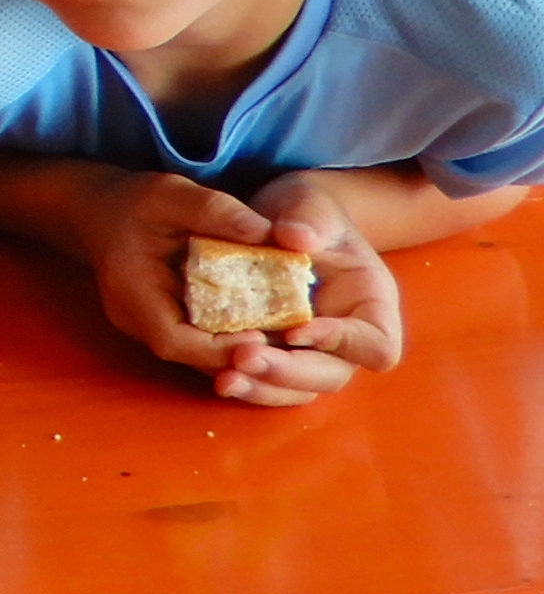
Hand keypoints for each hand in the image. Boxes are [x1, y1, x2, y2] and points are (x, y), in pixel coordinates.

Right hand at [78, 170, 389, 404]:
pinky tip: (259, 325)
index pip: (172, 340)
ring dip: (235, 350)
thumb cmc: (132, 201)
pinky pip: (195, 342)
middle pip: (189, 356)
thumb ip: (217, 211)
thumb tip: (270, 232)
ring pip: (194, 354)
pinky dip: (226, 338)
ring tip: (281, 338)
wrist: (96, 208)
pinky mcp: (160, 323)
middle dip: (237, 356)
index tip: (260, 339)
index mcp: (130, 293)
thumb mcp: (172, 194)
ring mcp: (144, 326)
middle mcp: (134, 320)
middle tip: (285, 344)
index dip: (218, 349)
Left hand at [217, 175, 404, 405]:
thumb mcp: (311, 204)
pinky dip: (247, 383)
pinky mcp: (277, 353)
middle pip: (331, 374)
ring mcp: (312, 351)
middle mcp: (346, 336)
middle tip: (244, 359)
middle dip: (288, 372)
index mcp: (370, 303)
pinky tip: (217, 377)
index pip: (375, 344)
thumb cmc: (307, 211)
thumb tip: (296, 239)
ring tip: (225, 379)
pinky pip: (269, 381)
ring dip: (264, 388)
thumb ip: (310, 217)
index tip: (295, 330)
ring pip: (299, 388)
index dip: (342, 344)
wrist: (284, 220)